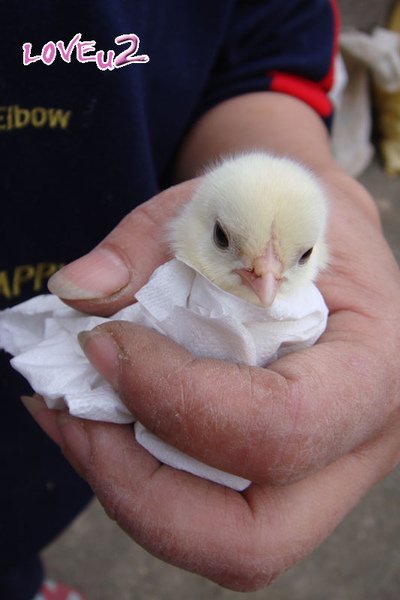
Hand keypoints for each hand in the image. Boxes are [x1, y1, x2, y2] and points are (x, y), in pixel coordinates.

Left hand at [25, 170, 399, 589]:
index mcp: (373, 366)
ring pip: (222, 541)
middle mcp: (360, 442)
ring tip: (72, 418)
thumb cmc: (288, 213)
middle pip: (252, 537)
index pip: (278, 426)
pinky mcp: (282, 475)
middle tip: (73, 417)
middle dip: (140, 488)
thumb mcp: (228, 199)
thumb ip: (149, 241)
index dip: (173, 398)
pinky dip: (140, 481)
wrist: (317, 233)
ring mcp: (323, 471)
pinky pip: (209, 513)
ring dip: (128, 491)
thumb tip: (76, 293)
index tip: (105, 343)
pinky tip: (100, 423)